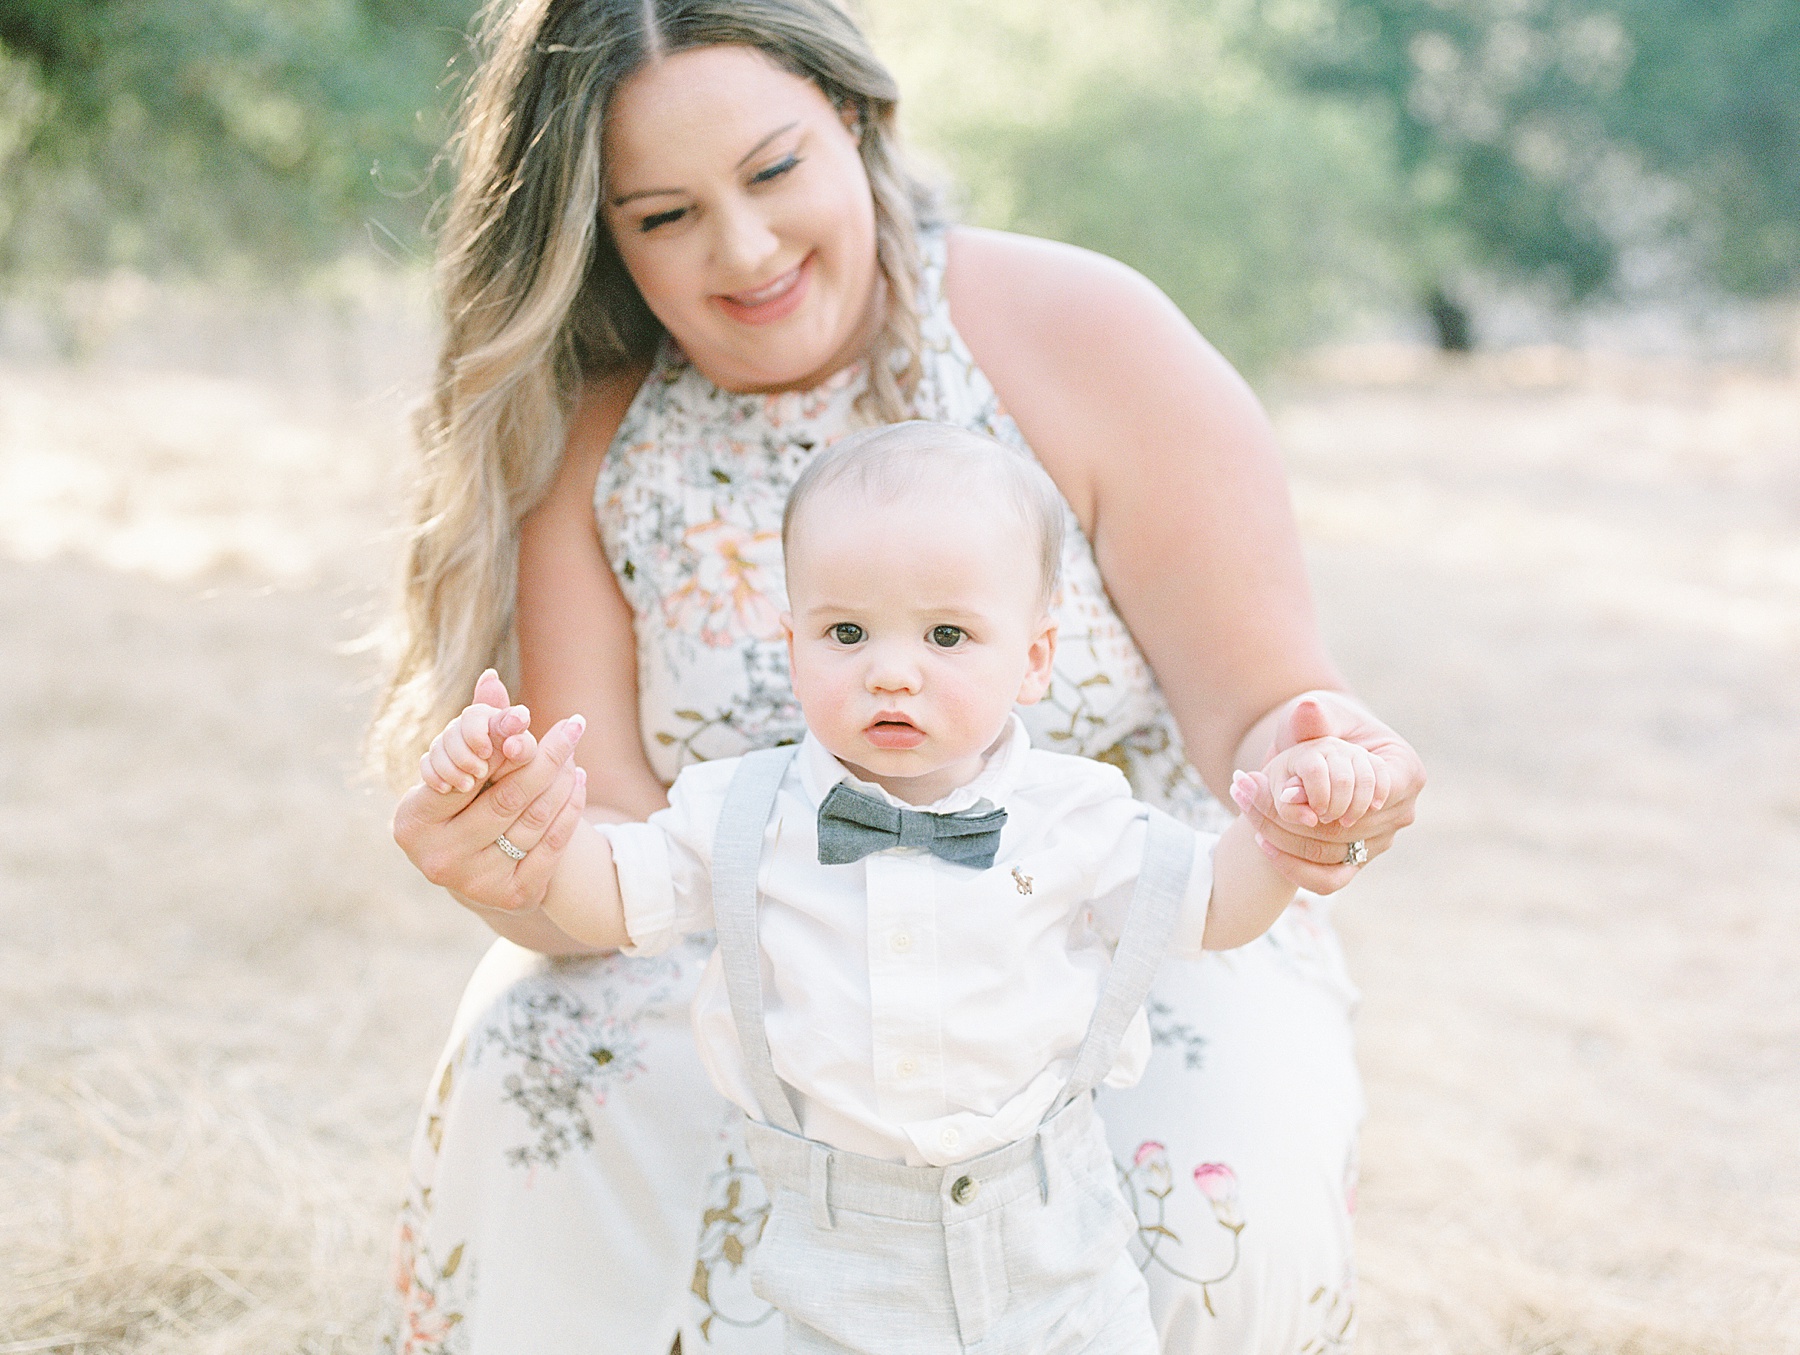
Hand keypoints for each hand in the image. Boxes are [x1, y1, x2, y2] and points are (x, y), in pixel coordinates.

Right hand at [393, 669, 589, 913]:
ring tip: (574, 752)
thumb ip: (476, 725)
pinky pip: (553, 846)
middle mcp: (437, 859)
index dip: (499, 743)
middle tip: (573, 726)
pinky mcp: (513, 897)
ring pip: (534, 820)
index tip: (528, 716)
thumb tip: (492, 679)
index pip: (466, 774)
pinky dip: (571, 810)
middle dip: (545, 756)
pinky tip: (578, 782)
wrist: (481, 866)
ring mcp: (475, 884)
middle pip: (507, 798)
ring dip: (563, 780)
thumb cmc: (465, 803)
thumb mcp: (462, 765)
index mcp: (413, 822)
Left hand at [1228, 693, 1423, 893]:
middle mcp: (1402, 812)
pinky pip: (1328, 880)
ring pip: (1330, 852)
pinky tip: (1261, 842)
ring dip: (1284, 836)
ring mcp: (1381, 841)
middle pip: (1346, 826)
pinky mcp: (1357, 863)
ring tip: (1245, 809)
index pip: (1377, 789)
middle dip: (1294, 814)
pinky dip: (1292, 866)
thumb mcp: (1318, 716)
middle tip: (1246, 794)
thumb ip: (1313, 717)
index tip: (1292, 787)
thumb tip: (1308, 709)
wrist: (1315, 757)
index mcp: (1405, 771)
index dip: (1336, 792)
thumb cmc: (1325, 728)